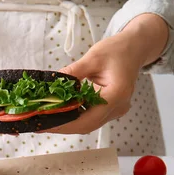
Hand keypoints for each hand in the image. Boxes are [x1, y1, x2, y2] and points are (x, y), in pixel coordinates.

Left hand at [45, 14, 168, 134]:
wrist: (134, 48)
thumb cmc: (117, 49)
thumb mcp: (92, 57)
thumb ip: (72, 72)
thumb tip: (51, 84)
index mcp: (116, 94)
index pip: (88, 118)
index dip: (65, 123)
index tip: (45, 122)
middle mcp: (118, 107)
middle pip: (86, 125)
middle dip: (61, 125)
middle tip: (39, 122)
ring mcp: (116, 110)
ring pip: (88, 123)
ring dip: (66, 122)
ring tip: (44, 118)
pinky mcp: (111, 108)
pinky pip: (90, 116)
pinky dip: (74, 116)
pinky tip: (58, 111)